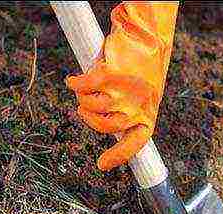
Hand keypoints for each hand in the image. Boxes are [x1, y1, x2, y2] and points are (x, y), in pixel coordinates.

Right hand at [66, 1, 177, 170]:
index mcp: (147, 116)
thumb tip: (105, 125)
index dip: (118, 156)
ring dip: (83, 97)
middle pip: (104, 127)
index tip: (102, 165)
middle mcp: (137, 109)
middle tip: (85, 107)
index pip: (134, 144)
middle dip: (89, 118)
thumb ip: (128, 112)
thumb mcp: (143, 96)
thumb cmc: (143, 68)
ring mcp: (124, 94)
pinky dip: (75, 83)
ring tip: (88, 86)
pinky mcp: (110, 77)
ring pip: (91, 106)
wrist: (146, 38)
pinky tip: (74, 80)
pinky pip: (83, 87)